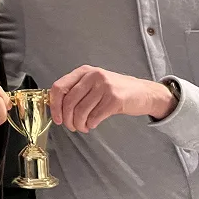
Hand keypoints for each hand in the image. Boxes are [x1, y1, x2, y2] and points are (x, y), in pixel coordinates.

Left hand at [49, 66, 176, 132]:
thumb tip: (56, 108)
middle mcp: (93, 76)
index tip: (57, 118)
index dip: (55, 106)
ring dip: (79, 124)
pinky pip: (94, 117)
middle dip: (67, 119)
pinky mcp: (114, 99)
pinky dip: (90, 124)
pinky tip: (92, 124)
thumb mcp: (93, 84)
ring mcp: (104, 86)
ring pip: (81, 111)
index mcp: (84, 71)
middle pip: (69, 102)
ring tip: (83, 127)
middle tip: (71, 126)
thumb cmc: (115, 90)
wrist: (143, 93)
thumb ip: (76, 91)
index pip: (59, 88)